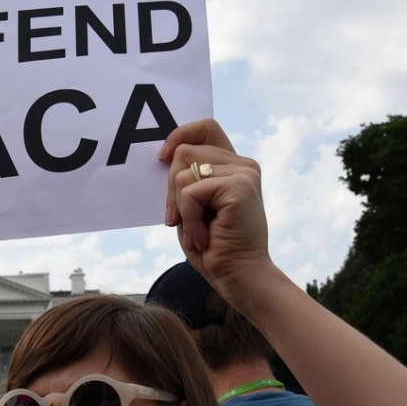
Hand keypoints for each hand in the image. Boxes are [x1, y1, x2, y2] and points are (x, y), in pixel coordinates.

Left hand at [159, 118, 272, 295]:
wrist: (238, 277)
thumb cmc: (214, 248)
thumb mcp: (193, 208)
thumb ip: (186, 180)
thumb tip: (164, 156)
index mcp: (234, 166)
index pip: (205, 128)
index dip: (179, 135)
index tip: (162, 158)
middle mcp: (243, 164)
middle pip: (184, 152)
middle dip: (170, 190)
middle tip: (178, 221)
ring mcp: (244, 173)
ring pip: (183, 173)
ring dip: (181, 209)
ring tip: (198, 232)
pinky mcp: (240, 186)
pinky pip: (190, 192)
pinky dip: (188, 218)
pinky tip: (204, 237)